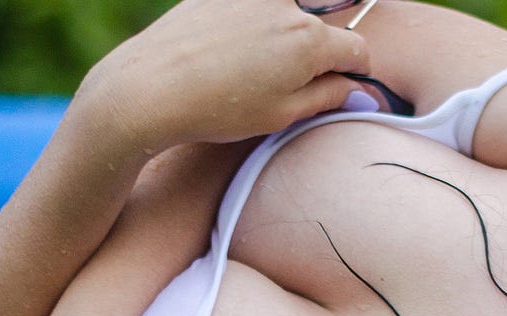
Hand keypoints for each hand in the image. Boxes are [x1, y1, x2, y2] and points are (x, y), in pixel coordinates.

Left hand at [74, 0, 370, 152]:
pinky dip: (248, 25)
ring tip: (249, 70)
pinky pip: (250, 9)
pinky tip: (224, 54)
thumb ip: (328, 97)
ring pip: (285, 14)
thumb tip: (358, 92)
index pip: (357, 50)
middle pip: (321, 29)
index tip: (340, 88)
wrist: (148, 88)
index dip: (354, 74)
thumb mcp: (281, 115)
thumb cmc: (216, 109)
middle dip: (315, 55)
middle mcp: (287, 7)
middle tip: (286, 86)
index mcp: (311, 40)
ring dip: (281, 36)